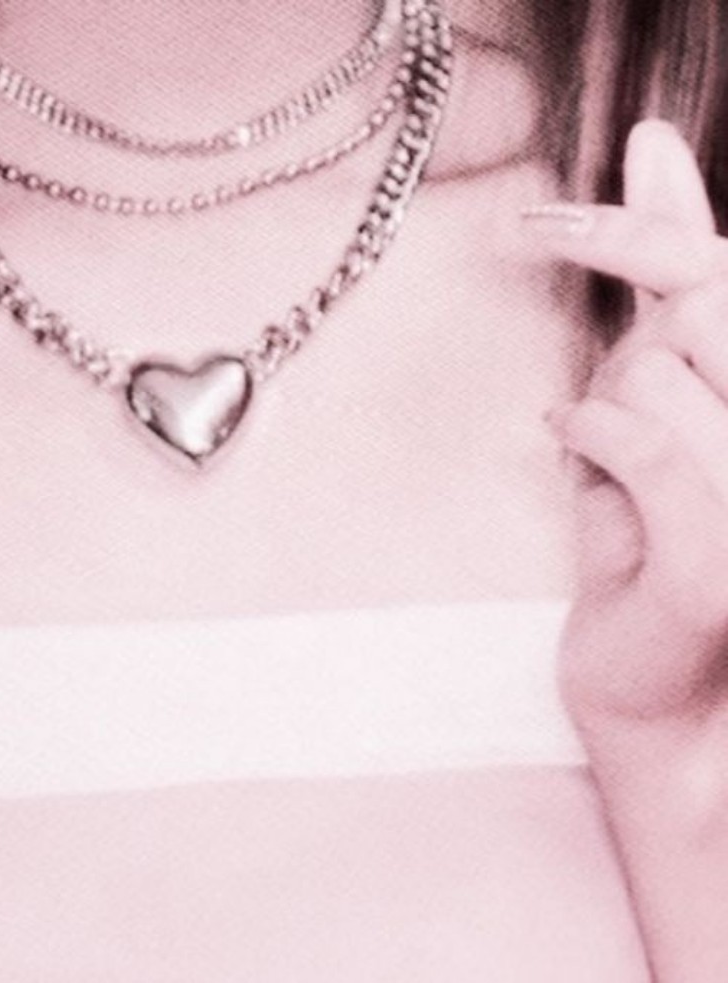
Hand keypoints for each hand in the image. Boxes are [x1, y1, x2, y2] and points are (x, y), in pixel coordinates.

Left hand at [526, 121, 727, 782]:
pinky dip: (591, 434)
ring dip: (604, 400)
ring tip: (600, 449)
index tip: (599, 177)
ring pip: (663, 369)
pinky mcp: (723, 559)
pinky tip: (567, 440)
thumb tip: (650, 162)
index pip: (726, 277)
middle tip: (557, 287)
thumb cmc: (648, 551)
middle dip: (620, 286)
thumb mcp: (653, 414)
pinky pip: (646, 440)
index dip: (655, 221)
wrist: (654, 693)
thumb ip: (666, 311)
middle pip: (704, 302)